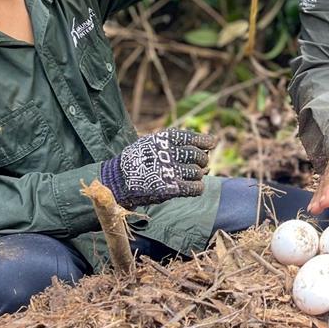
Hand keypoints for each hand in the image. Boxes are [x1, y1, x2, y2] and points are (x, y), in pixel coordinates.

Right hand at [100, 128, 216, 208]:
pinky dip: (197, 188)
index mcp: (165, 139)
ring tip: (189, 176)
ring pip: (198, 173)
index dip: (206, 141)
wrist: (117, 180)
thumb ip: (174, 142)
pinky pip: (196, 188)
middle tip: (199, 165)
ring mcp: (170, 171)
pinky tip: (192, 187)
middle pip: (199, 156)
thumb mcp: (152, 142)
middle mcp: (169, 153)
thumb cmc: (138, 160)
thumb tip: (208, 143)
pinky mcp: (171, 188)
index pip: (194, 139)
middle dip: (202, 161)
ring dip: (197, 176)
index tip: (211, 143)